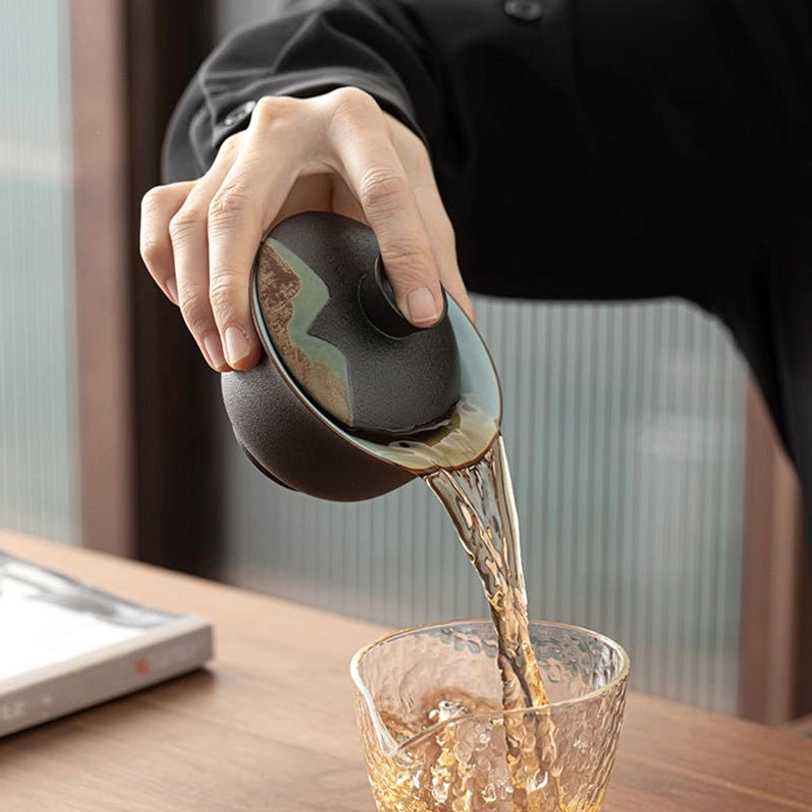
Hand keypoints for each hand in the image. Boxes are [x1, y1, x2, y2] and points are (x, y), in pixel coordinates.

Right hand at [139, 87, 473, 371]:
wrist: (338, 128)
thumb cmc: (380, 165)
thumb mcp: (421, 198)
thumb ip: (435, 258)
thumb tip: (453, 332)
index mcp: (354, 123)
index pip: (382, 191)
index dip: (405, 256)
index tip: (421, 317)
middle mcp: (282, 128)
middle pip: (238, 208)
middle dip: (233, 291)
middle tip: (247, 355)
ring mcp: (234, 150)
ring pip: (191, 221)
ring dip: (198, 298)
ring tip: (225, 357)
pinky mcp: (205, 174)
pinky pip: (163, 215)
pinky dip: (165, 265)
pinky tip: (187, 309)